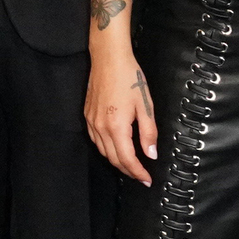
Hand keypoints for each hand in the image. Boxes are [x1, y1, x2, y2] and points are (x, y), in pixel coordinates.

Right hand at [86, 53, 156, 183]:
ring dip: (117, 161)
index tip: (147, 180)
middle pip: (114, 159)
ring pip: (103, 151)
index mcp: (117, 126)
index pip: (127, 159)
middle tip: (141, 175)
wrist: (108, 58)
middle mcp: (101, 127)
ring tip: (131, 165)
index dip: (138, 173)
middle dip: (128, 170)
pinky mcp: (88, 116)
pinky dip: (106, 149)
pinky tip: (115, 147)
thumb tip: (151, 154)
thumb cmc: (129, 77)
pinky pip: (96, 140)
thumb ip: (148, 132)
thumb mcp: (145, 105)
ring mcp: (92, 122)